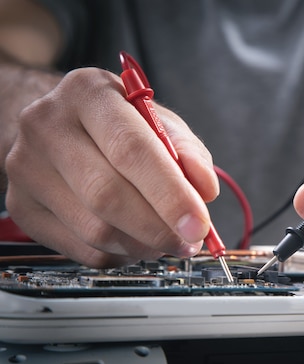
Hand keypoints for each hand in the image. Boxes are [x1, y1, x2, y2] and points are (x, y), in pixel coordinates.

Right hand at [5, 67, 218, 266]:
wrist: (62, 127)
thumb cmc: (120, 125)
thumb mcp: (160, 123)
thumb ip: (189, 152)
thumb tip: (205, 191)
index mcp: (88, 93)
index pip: (130, 149)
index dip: (169, 193)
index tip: (198, 223)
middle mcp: (47, 125)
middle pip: (106, 194)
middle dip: (158, 228)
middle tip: (189, 241)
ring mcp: (26, 168)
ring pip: (94, 229)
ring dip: (143, 245)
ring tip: (167, 240)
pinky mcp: (21, 206)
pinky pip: (80, 249)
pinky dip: (120, 255)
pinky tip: (136, 242)